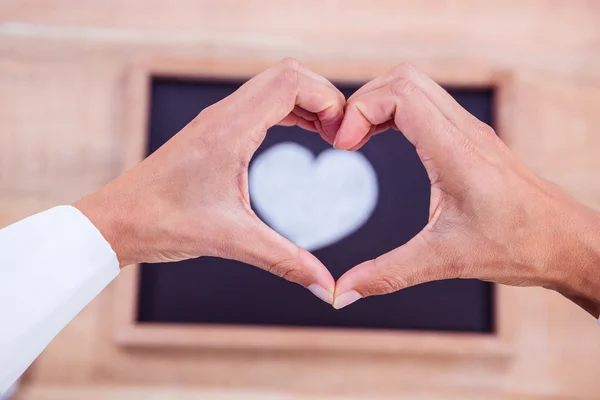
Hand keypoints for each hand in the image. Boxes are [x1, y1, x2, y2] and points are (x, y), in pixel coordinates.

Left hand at [74, 58, 344, 303]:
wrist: (117, 221)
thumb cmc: (163, 223)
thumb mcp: (232, 241)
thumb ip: (286, 262)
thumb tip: (326, 288)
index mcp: (229, 129)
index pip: (290, 83)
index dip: (326, 99)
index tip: (341, 137)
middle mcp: (224, 115)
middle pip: (288, 75)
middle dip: (323, 97)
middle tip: (340, 136)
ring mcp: (218, 119)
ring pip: (274, 87)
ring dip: (306, 103)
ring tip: (329, 135)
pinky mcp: (215, 130)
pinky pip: (261, 104)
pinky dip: (289, 111)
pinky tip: (303, 134)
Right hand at [332, 63, 599, 316]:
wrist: (567, 242)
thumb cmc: (520, 245)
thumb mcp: (444, 260)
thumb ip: (388, 274)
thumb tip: (345, 292)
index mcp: (456, 152)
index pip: (401, 95)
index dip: (361, 110)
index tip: (343, 145)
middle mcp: (463, 131)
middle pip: (403, 79)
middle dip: (363, 101)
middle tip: (343, 138)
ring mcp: (469, 131)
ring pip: (415, 86)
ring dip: (379, 103)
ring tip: (355, 138)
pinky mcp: (470, 139)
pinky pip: (426, 104)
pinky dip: (395, 112)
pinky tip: (382, 138)